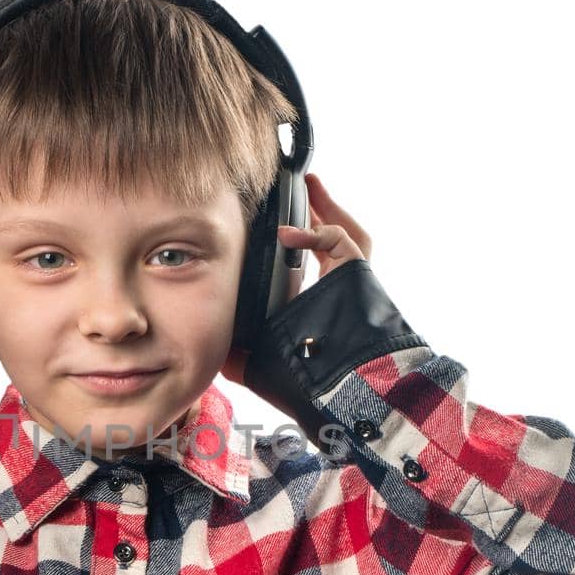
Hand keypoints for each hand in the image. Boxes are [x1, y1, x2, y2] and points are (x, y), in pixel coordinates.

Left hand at [220, 172, 372, 385]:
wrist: (338, 387)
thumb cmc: (305, 380)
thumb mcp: (260, 365)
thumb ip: (240, 355)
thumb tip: (216, 351)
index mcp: (318, 310)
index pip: (314, 269)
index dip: (303, 247)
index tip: (280, 233)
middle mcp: (339, 294)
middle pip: (334, 244)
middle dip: (320, 217)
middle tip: (303, 194)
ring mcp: (353, 282)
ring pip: (345, 235)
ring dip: (328, 209)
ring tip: (309, 187)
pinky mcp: (358, 273)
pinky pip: (340, 240)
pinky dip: (314, 233)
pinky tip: (286, 234)